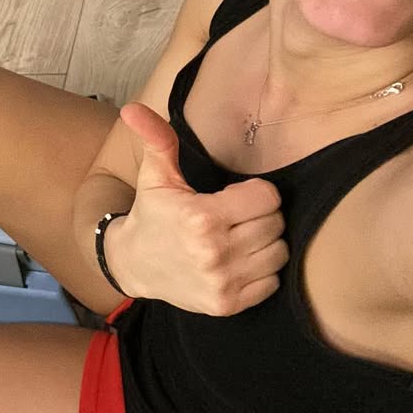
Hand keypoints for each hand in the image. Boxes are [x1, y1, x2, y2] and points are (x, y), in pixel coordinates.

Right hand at [107, 102, 287, 313]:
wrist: (133, 265)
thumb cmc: (152, 214)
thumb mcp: (155, 176)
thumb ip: (157, 139)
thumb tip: (133, 108)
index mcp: (201, 217)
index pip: (267, 197)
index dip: (254, 192)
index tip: (234, 196)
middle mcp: (214, 253)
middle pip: (275, 223)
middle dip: (260, 215)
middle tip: (237, 216)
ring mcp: (222, 282)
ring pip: (279, 252)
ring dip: (265, 242)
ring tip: (239, 236)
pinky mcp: (227, 305)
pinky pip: (272, 281)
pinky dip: (262, 270)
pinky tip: (238, 260)